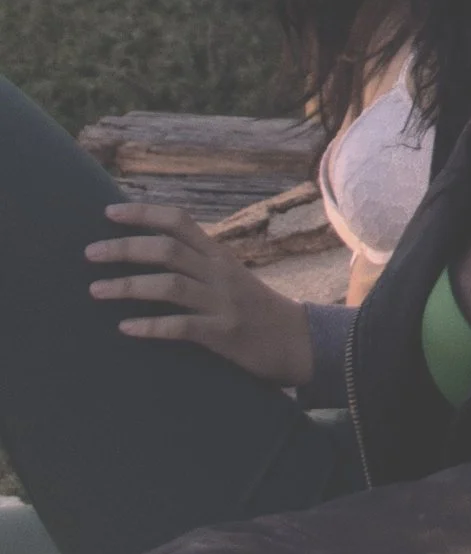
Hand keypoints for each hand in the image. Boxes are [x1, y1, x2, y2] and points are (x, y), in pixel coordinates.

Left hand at [88, 204, 315, 388]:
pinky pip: (182, 327)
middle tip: (89, 253)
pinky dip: (151, 326)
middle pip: (168, 249)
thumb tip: (155, 253)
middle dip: (125, 248)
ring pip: (170, 285)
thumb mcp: (230, 276)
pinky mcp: (224, 334)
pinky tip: (125, 329)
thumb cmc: (256, 309)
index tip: (109, 212)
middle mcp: (220, 272)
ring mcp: (222, 303)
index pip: (179, 222)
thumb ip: (199, 263)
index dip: (144, 213)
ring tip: (95, 290)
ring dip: (128, 286)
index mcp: (219, 255)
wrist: (299, 340)